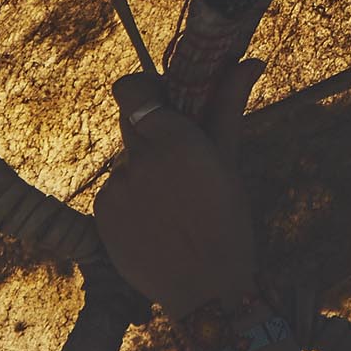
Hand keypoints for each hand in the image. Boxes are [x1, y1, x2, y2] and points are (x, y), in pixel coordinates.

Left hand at [92, 65, 260, 315]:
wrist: (206, 290)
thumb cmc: (228, 222)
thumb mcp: (228, 162)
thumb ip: (227, 106)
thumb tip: (249, 61)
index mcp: (175, 139)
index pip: (132, 89)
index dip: (144, 92)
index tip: (162, 103)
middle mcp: (139, 158)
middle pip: (128, 122)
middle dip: (150, 132)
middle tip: (178, 160)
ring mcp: (116, 188)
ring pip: (125, 162)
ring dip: (143, 172)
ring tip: (174, 206)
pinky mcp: (101, 214)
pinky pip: (114, 194)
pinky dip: (131, 202)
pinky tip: (157, 225)